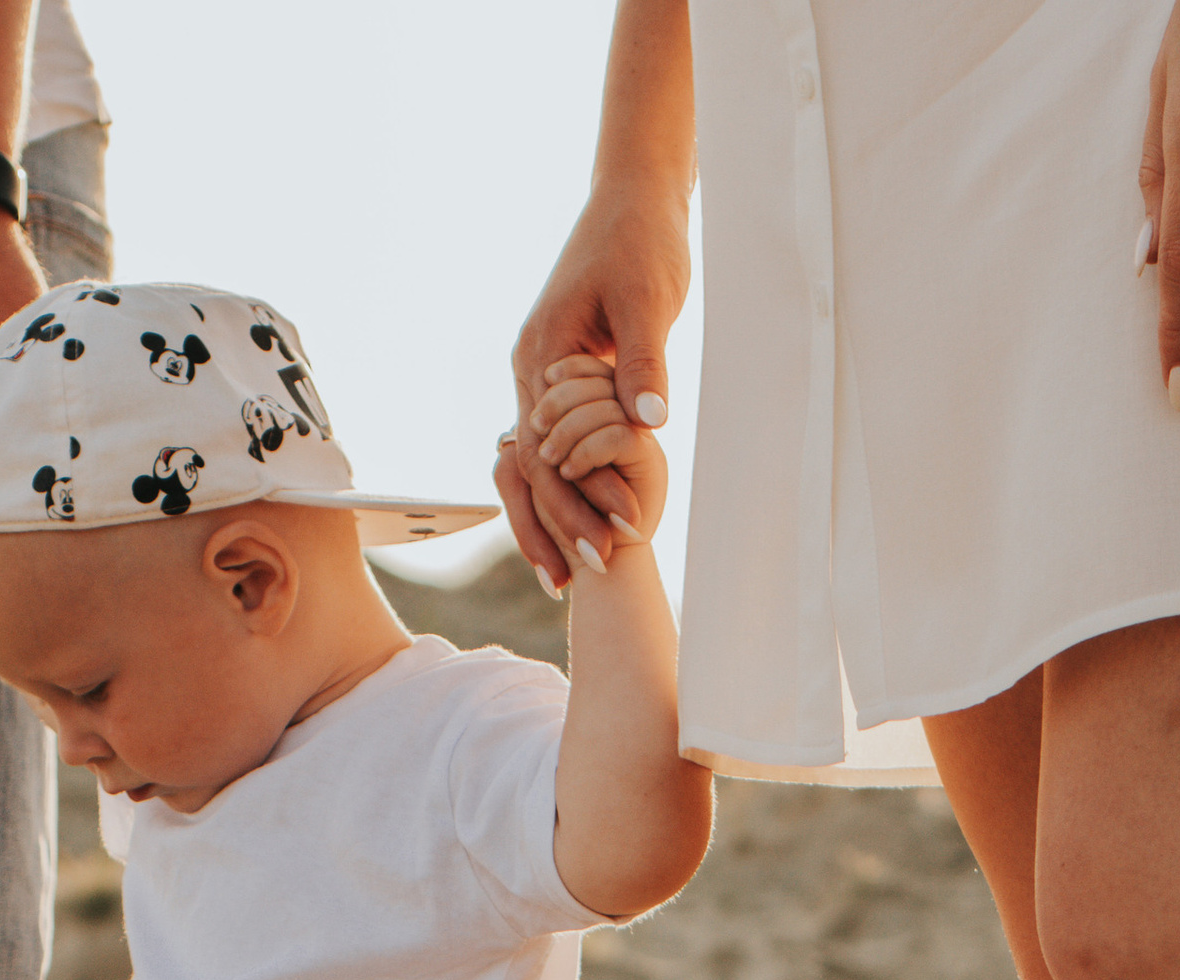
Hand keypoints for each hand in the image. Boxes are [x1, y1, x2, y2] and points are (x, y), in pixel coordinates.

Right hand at [509, 179, 688, 587]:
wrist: (634, 199)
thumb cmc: (642, 242)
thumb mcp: (649, 302)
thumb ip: (644, 364)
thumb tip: (645, 426)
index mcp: (542, 356)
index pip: (548, 454)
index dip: (574, 509)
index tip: (606, 551)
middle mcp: (530, 370)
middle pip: (532, 470)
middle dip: (557, 528)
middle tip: (585, 581)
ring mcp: (541, 374)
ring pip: (536, 463)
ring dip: (553, 517)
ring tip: (573, 572)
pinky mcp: (562, 375)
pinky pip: (554, 444)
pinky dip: (565, 487)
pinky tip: (582, 523)